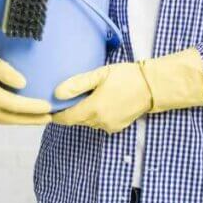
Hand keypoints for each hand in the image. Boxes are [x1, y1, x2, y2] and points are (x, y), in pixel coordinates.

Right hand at [0, 49, 51, 124]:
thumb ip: (6, 71)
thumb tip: (24, 84)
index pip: (15, 105)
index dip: (33, 108)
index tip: (48, 108)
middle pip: (11, 118)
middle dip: (31, 119)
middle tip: (49, 118)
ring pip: (2, 120)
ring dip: (19, 120)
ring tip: (38, 118)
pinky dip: (7, 117)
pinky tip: (18, 115)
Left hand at [52, 48, 202, 133]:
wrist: (151, 86)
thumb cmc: (126, 76)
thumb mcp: (99, 74)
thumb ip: (77, 84)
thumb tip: (56, 94)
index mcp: (93, 109)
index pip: (65, 119)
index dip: (56, 114)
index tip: (51, 107)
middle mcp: (99, 121)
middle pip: (76, 120)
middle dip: (71, 110)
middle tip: (72, 94)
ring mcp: (108, 126)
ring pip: (87, 122)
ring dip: (84, 112)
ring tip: (90, 95)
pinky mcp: (116, 127)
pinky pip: (99, 123)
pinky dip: (96, 114)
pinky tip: (103, 101)